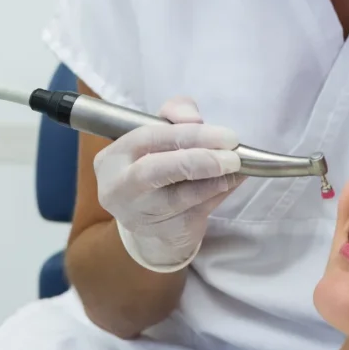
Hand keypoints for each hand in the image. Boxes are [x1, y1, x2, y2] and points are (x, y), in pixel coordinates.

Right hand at [94, 96, 241, 271]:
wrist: (152, 225)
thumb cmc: (157, 169)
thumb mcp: (161, 136)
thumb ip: (175, 115)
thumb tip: (195, 119)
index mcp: (112, 159)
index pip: (147, 138)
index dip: (187, 134)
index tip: (225, 135)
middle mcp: (118, 188)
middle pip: (153, 171)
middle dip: (198, 160)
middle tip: (232, 157)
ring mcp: (138, 215)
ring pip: (180, 196)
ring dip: (215, 180)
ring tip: (236, 168)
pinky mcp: (163, 233)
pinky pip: (197, 211)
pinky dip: (219, 193)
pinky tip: (231, 182)